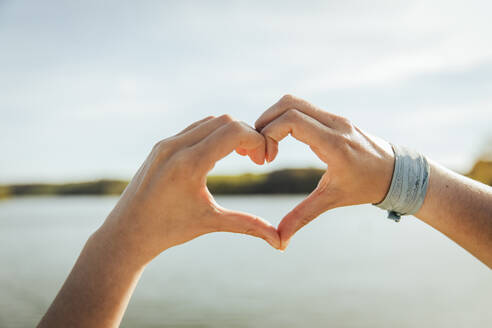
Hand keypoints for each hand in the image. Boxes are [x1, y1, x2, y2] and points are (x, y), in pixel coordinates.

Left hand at [99, 115, 280, 264]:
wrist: (127, 233)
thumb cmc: (169, 230)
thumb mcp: (211, 223)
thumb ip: (248, 225)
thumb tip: (280, 242)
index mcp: (189, 164)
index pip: (234, 131)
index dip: (257, 141)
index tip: (264, 160)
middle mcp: (176, 147)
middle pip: (225, 120)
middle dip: (247, 135)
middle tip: (255, 159)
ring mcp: (166, 144)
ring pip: (209, 121)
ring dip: (230, 132)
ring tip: (240, 156)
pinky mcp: (161, 145)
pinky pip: (194, 128)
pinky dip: (213, 134)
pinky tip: (219, 154)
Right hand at [255, 95, 394, 249]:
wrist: (396, 173)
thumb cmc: (366, 187)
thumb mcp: (332, 200)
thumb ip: (303, 216)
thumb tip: (280, 241)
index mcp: (334, 143)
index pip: (292, 120)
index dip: (270, 133)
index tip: (266, 158)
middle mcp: (334, 124)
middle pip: (288, 104)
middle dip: (265, 122)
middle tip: (260, 148)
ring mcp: (335, 118)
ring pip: (294, 102)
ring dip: (274, 118)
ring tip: (267, 143)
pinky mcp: (334, 118)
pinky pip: (303, 108)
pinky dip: (285, 118)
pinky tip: (281, 139)